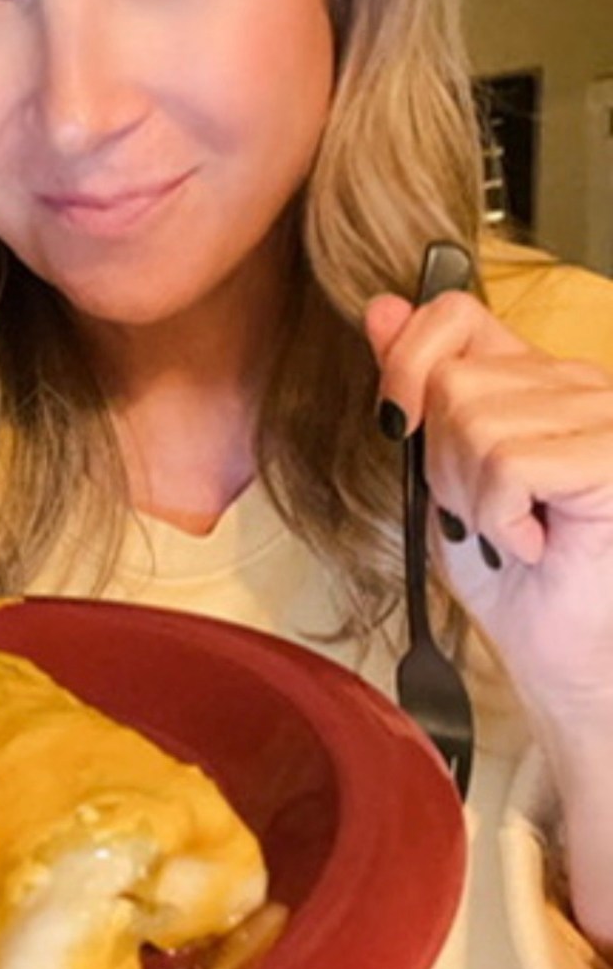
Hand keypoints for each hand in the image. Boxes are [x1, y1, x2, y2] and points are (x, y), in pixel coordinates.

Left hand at [366, 288, 612, 945]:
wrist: (568, 660)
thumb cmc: (515, 579)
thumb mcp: (445, 477)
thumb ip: (418, 394)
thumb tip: (379, 307)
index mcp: (536, 380)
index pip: (455, 314)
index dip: (409, 361)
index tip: (401, 422)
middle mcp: (577, 383)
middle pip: (453, 382)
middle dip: (444, 464)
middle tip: (489, 515)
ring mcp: (602, 412)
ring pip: (474, 422)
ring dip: (475, 497)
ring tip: (516, 531)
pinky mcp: (610, 453)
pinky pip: (508, 461)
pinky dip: (503, 516)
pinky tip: (537, 541)